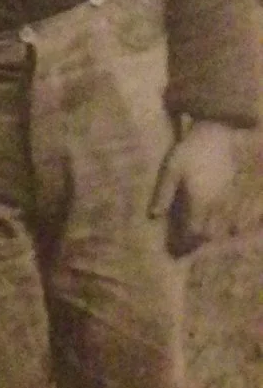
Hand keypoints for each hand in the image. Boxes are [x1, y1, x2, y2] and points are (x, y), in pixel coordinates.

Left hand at [151, 117, 243, 256]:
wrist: (215, 134)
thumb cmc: (189, 152)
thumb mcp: (170, 171)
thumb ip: (163, 194)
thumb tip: (153, 217)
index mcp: (199, 201)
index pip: (194, 231)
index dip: (186, 244)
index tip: (176, 252)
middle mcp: (216, 204)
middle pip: (210, 232)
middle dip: (198, 242)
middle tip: (184, 249)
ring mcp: (228, 198)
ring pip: (222, 225)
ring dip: (211, 234)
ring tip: (197, 239)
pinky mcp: (233, 190)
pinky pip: (231, 214)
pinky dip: (224, 223)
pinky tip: (216, 224)